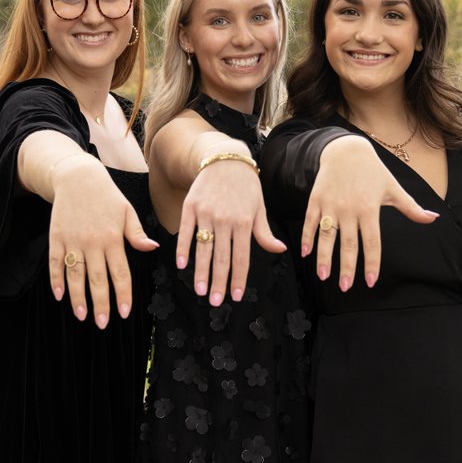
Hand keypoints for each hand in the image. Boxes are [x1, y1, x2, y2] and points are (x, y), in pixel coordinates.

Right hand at [47, 158, 157, 328]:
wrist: (78, 177)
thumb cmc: (107, 196)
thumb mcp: (127, 211)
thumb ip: (137, 233)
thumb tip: (152, 248)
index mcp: (113, 238)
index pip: (120, 273)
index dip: (123, 294)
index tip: (124, 313)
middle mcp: (93, 242)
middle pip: (97, 279)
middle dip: (100, 304)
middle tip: (103, 324)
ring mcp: (73, 241)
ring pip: (75, 275)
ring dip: (78, 297)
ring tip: (82, 316)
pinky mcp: (57, 238)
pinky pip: (56, 263)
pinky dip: (56, 280)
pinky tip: (59, 295)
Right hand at [176, 159, 285, 305]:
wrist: (225, 159)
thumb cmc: (246, 186)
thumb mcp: (259, 208)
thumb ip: (264, 232)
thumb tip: (279, 250)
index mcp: (244, 222)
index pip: (241, 258)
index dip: (238, 279)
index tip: (234, 297)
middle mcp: (225, 220)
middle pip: (222, 258)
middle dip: (218, 282)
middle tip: (215, 302)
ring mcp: (206, 213)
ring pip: (204, 248)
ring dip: (201, 272)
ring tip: (200, 290)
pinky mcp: (191, 206)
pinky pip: (186, 232)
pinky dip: (183, 248)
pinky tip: (182, 264)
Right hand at [302, 136, 437, 289]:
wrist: (346, 150)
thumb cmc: (373, 171)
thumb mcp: (393, 188)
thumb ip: (411, 207)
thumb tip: (433, 218)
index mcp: (369, 209)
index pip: (372, 242)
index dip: (371, 263)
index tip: (370, 282)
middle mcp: (349, 209)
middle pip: (348, 243)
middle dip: (346, 267)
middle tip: (345, 287)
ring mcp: (331, 205)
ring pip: (327, 236)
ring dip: (324, 257)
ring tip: (323, 275)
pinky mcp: (316, 200)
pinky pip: (311, 222)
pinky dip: (307, 238)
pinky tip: (305, 254)